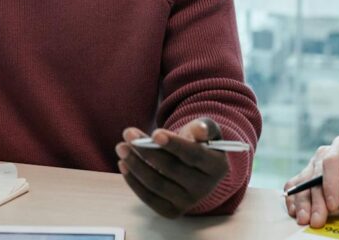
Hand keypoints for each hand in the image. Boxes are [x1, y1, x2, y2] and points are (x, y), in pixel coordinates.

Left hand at [115, 118, 230, 217]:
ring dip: (135, 165)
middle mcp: (205, 188)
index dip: (174, 144)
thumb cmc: (198, 143)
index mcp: (217, 166)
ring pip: (157, 184)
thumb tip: (199, 130)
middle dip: (147, 150)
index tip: (155, 132)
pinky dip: (134, 182)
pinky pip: (149, 198)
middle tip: (128, 134)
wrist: (196, 169)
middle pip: (172, 169)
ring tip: (121, 147)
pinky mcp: (172, 211)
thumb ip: (203, 127)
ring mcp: (188, 202)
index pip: (194, 155)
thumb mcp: (205, 130)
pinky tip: (124, 165)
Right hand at [284, 136, 338, 227]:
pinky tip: (295, 211)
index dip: (330, 184)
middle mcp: (324, 153)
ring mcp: (313, 164)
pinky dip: (293, 199)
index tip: (333, 205)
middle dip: (316, 200)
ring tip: (305, 219)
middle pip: (315, 176)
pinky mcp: (306, 176)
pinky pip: (294, 186)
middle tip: (318, 220)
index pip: (332, 162)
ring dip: (302, 203)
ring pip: (302, 183)